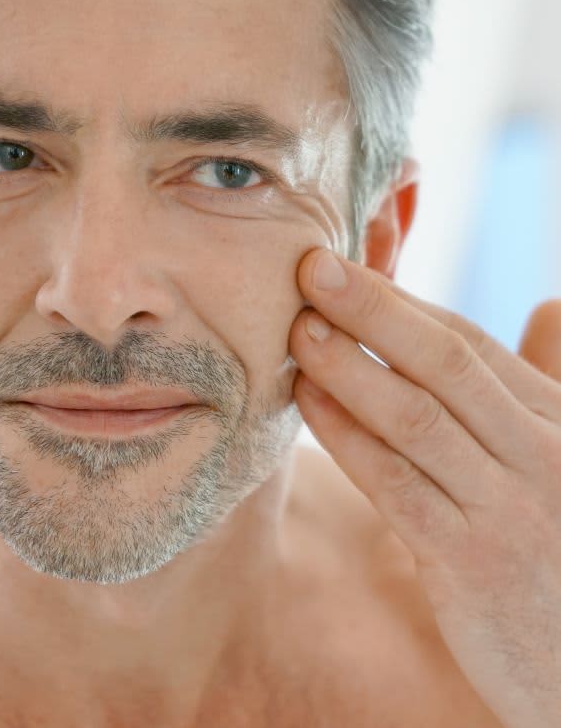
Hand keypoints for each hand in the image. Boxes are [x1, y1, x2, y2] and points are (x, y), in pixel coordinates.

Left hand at [290, 247, 560, 727]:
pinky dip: (347, 437)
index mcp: (555, 420)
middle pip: (444, 363)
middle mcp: (540, 453)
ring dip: (349, 367)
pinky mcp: (472, 562)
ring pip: (416, 418)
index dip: (400, 301)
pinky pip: (396, 484)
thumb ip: (541, 385)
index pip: (469, 343)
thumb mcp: (556, 460)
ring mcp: (508, 507)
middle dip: (372, 309)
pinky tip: (306, 402)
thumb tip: (548, 307)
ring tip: (295, 329)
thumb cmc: (558, 550)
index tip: (342, 269)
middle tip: (310, 267)